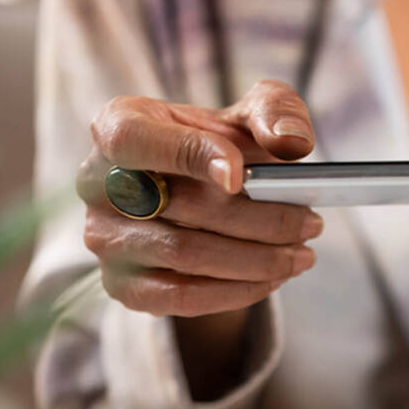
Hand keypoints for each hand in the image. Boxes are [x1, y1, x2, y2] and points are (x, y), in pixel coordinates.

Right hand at [78, 80, 320, 317]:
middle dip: (259, 218)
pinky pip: (182, 297)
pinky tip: (273, 278)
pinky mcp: (122, 285)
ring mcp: (104, 238)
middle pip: (181, 205)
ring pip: (187, 255)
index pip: (136, 139)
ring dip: (258, 260)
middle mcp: (97, 183)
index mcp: (119, 125)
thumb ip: (276, 111)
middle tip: (312, 224)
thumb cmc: (224, 146)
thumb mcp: (252, 114)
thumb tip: (291, 143)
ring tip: (303, 255)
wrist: (202, 197)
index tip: (242, 174)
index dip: (189, 154)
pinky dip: (236, 291)